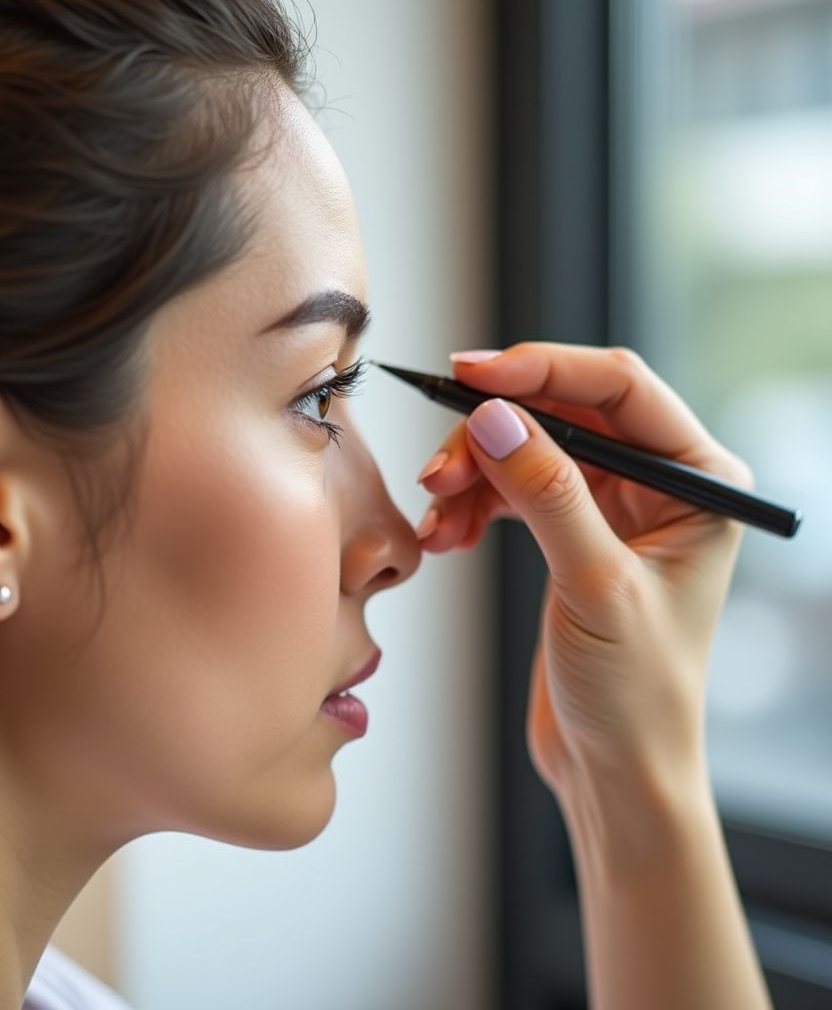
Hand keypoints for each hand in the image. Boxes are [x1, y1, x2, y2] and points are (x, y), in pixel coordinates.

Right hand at [415, 343, 753, 802]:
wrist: (615, 767)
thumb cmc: (636, 693)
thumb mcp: (594, 585)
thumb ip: (547, 494)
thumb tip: (495, 419)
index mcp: (698, 481)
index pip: (618, 388)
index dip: (541, 369)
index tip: (472, 374)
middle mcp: (659, 483)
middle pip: (561, 414)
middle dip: (492, 435)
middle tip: (438, 468)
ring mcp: (611, 507)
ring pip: (526, 450)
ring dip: (472, 476)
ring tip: (437, 520)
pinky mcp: (570, 534)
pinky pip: (510, 490)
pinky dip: (471, 506)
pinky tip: (445, 537)